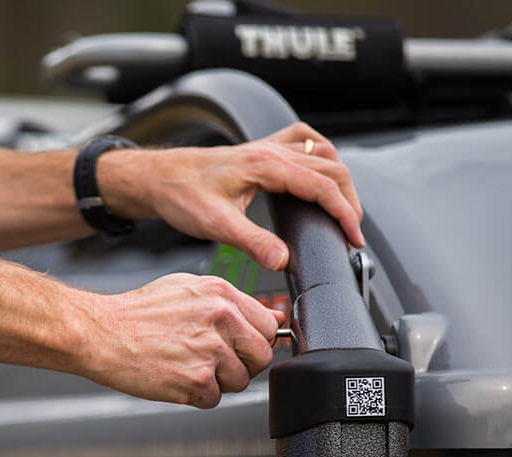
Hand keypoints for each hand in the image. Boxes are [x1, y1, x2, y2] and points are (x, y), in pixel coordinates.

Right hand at [85, 273, 284, 408]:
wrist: (100, 333)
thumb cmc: (138, 313)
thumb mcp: (188, 289)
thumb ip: (233, 302)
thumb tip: (273, 317)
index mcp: (221, 294)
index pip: (267, 325)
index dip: (253, 340)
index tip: (240, 347)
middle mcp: (221, 319)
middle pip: (261, 356)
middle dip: (241, 364)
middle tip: (212, 360)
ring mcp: (210, 351)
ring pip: (240, 381)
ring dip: (217, 382)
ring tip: (186, 366)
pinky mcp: (196, 380)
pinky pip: (214, 399)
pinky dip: (196, 396)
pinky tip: (175, 377)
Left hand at [99, 122, 363, 269]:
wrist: (157, 178)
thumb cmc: (180, 195)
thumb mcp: (216, 225)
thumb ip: (252, 242)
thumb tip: (283, 260)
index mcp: (266, 165)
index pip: (322, 186)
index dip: (345, 214)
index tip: (354, 239)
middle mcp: (271, 151)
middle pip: (331, 168)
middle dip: (350, 200)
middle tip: (354, 232)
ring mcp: (267, 147)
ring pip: (322, 153)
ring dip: (340, 178)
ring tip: (346, 208)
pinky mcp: (260, 151)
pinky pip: (303, 141)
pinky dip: (321, 154)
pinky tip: (322, 170)